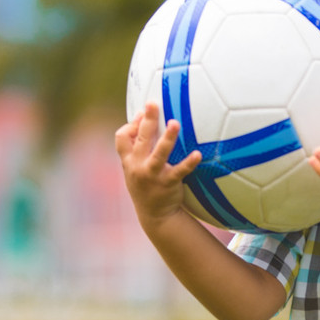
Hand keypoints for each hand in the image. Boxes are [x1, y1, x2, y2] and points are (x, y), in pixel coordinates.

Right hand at [114, 101, 201, 228]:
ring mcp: (152, 176)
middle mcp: (138, 167)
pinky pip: (179, 171)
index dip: (130, 125)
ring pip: (158, 154)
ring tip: (175, 123)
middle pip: (141, 139)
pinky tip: (198, 154)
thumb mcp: (134, 168)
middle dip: (147, 120)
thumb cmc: (147, 184)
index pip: (121, 139)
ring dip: (166, 138)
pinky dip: (188, 163)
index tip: (141, 114)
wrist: (155, 215)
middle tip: (153, 103)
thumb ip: (136, 147)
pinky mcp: (168, 184)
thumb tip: (141, 118)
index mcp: (129, 161)